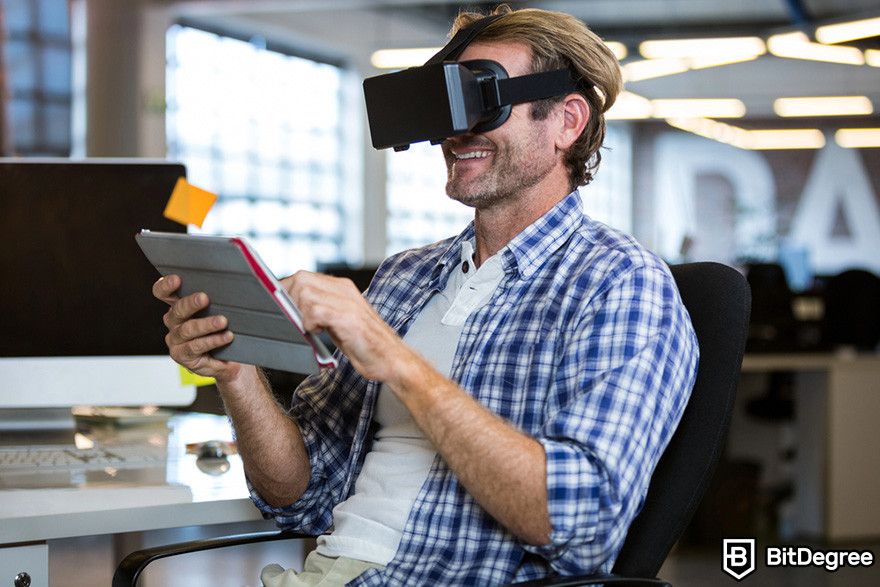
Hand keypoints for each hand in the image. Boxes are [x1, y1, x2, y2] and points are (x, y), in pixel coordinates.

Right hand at [152, 274, 242, 382]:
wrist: (229, 359)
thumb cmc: (223, 329)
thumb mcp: (220, 311)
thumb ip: (217, 298)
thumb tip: (230, 283)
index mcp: (178, 305)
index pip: (163, 293)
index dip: (166, 286)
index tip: (176, 279)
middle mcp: (173, 322)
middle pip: (177, 310)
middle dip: (191, 303)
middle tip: (204, 298)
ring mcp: (176, 340)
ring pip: (187, 329)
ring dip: (206, 324)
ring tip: (223, 321)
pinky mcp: (182, 356)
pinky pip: (196, 346)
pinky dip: (213, 341)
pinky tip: (226, 337)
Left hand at [282, 271, 410, 381]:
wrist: (391, 359)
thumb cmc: (365, 344)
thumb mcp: (339, 322)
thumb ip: (320, 310)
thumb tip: (289, 309)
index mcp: (342, 288)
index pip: (303, 277)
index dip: (285, 290)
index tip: (277, 305)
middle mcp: (345, 290)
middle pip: (301, 279)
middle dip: (289, 300)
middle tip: (294, 320)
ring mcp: (348, 302)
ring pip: (305, 293)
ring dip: (300, 314)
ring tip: (311, 329)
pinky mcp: (349, 318)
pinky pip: (316, 311)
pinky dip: (310, 323)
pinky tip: (318, 333)